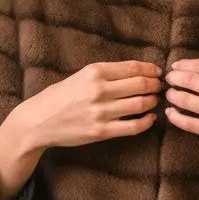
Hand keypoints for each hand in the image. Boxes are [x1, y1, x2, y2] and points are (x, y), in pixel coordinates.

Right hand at [17, 60, 161, 149]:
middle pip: (141, 84)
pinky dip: (147, 121)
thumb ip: (106, 74)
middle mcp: (99, 89)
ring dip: (152, 101)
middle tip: (159, 87)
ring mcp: (101, 111)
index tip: (158, 72)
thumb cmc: (59, 97)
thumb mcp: (81, 76)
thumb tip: (137, 72)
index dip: (151, 70)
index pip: (133, 68)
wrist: (38, 121)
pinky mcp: (102, 131)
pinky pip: (133, 126)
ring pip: (140, 104)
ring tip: (154, 100)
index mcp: (94, 72)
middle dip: (155, 85)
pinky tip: (150, 118)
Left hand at [163, 59, 198, 165]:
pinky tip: (170, 114)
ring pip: (185, 101)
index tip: (175, 66)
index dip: (183, 65)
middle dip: (175, 78)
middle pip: (189, 81)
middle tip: (168, 79)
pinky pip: (188, 123)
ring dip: (173, 96)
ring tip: (169, 95)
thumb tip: (198, 71)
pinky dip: (175, 117)